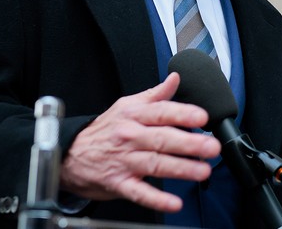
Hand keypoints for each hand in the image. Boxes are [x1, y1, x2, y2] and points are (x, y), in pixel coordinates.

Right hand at [59, 72, 221, 211]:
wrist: (71, 154)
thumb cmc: (104, 131)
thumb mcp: (126, 106)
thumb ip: (155, 95)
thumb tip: (175, 79)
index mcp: (133, 115)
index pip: (161, 112)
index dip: (182, 114)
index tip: (201, 117)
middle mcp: (130, 137)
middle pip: (162, 138)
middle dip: (188, 143)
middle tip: (210, 146)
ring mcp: (125, 161)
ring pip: (155, 164)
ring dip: (180, 168)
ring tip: (202, 171)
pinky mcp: (119, 183)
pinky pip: (140, 192)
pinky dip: (157, 199)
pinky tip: (173, 202)